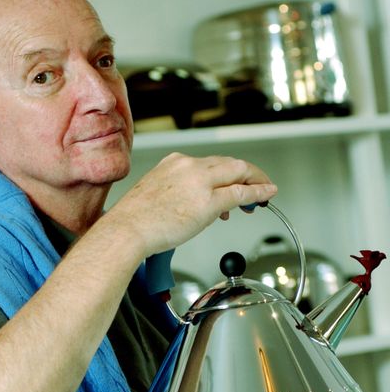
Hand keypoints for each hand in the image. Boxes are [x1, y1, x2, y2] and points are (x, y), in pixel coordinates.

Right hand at [114, 153, 276, 256]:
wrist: (126, 230)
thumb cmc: (135, 218)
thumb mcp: (157, 192)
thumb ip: (180, 190)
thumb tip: (197, 199)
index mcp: (174, 162)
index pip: (211, 162)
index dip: (229, 171)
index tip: (236, 179)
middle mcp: (188, 166)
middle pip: (228, 163)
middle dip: (247, 173)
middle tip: (257, 185)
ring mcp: (199, 182)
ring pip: (237, 172)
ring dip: (253, 181)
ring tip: (260, 194)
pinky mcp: (207, 201)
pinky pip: (240, 193)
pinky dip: (257, 192)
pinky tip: (266, 195)